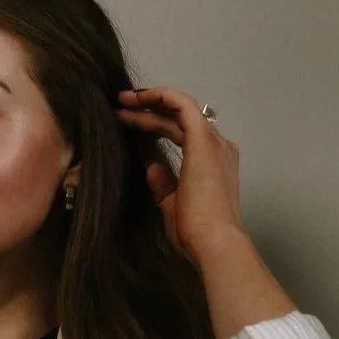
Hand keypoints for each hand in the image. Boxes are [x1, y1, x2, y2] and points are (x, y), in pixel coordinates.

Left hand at [114, 84, 244, 268]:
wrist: (213, 242)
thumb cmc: (196, 233)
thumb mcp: (173, 206)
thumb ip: (164, 186)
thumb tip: (151, 168)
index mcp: (212, 164)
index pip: (182, 134)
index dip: (155, 125)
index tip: (130, 123)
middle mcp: (217, 148)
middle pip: (178, 121)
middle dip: (148, 112)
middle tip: (121, 107)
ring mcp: (212, 143)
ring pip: (179, 110)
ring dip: (151, 102)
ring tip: (124, 100)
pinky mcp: (203, 141)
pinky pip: (182, 106)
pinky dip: (162, 96)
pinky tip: (140, 97)